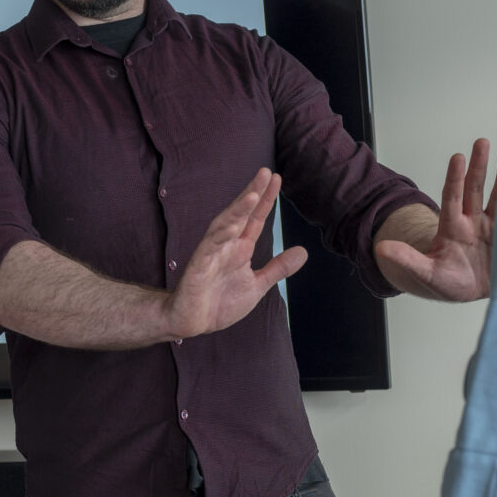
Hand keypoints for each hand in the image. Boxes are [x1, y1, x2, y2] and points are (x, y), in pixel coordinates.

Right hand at [165, 168, 306, 338]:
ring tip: (253, 194)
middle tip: (266, 172)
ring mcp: (211, 253)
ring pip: (224, 225)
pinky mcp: (198, 266)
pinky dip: (220, 235)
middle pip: (240, 214)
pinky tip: (232, 224)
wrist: (192, 323)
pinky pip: (209, 247)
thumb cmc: (219, 303)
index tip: (275, 178)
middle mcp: (226, 246)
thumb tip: (303, 251)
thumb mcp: (257, 286)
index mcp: (240, 248)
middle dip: (252, 193)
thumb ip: (277, 268)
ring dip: (237, 210)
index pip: (255, 219)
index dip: (265, 200)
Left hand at [376, 137, 496, 300]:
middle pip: (475, 190)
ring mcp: (491, 227)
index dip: (455, 179)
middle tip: (481, 142)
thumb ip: (407, 260)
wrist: (471, 293)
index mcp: (452, 228)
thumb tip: (381, 249)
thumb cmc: (448, 283)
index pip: (453, 198)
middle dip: (478, 166)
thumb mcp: (427, 274)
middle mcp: (472, 222)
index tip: (458, 157)